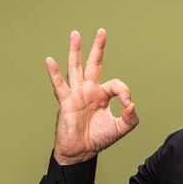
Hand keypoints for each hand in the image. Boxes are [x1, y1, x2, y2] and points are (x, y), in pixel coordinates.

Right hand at [46, 29, 138, 164]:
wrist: (81, 151)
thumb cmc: (98, 138)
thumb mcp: (120, 129)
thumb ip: (130, 118)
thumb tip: (132, 105)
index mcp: (103, 95)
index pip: (116, 85)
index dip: (125, 92)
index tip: (128, 104)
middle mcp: (89, 90)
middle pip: (93, 64)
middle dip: (98, 48)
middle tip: (102, 32)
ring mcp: (77, 94)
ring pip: (75, 68)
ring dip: (75, 51)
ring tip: (75, 34)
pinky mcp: (66, 101)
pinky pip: (60, 85)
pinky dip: (54, 73)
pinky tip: (50, 61)